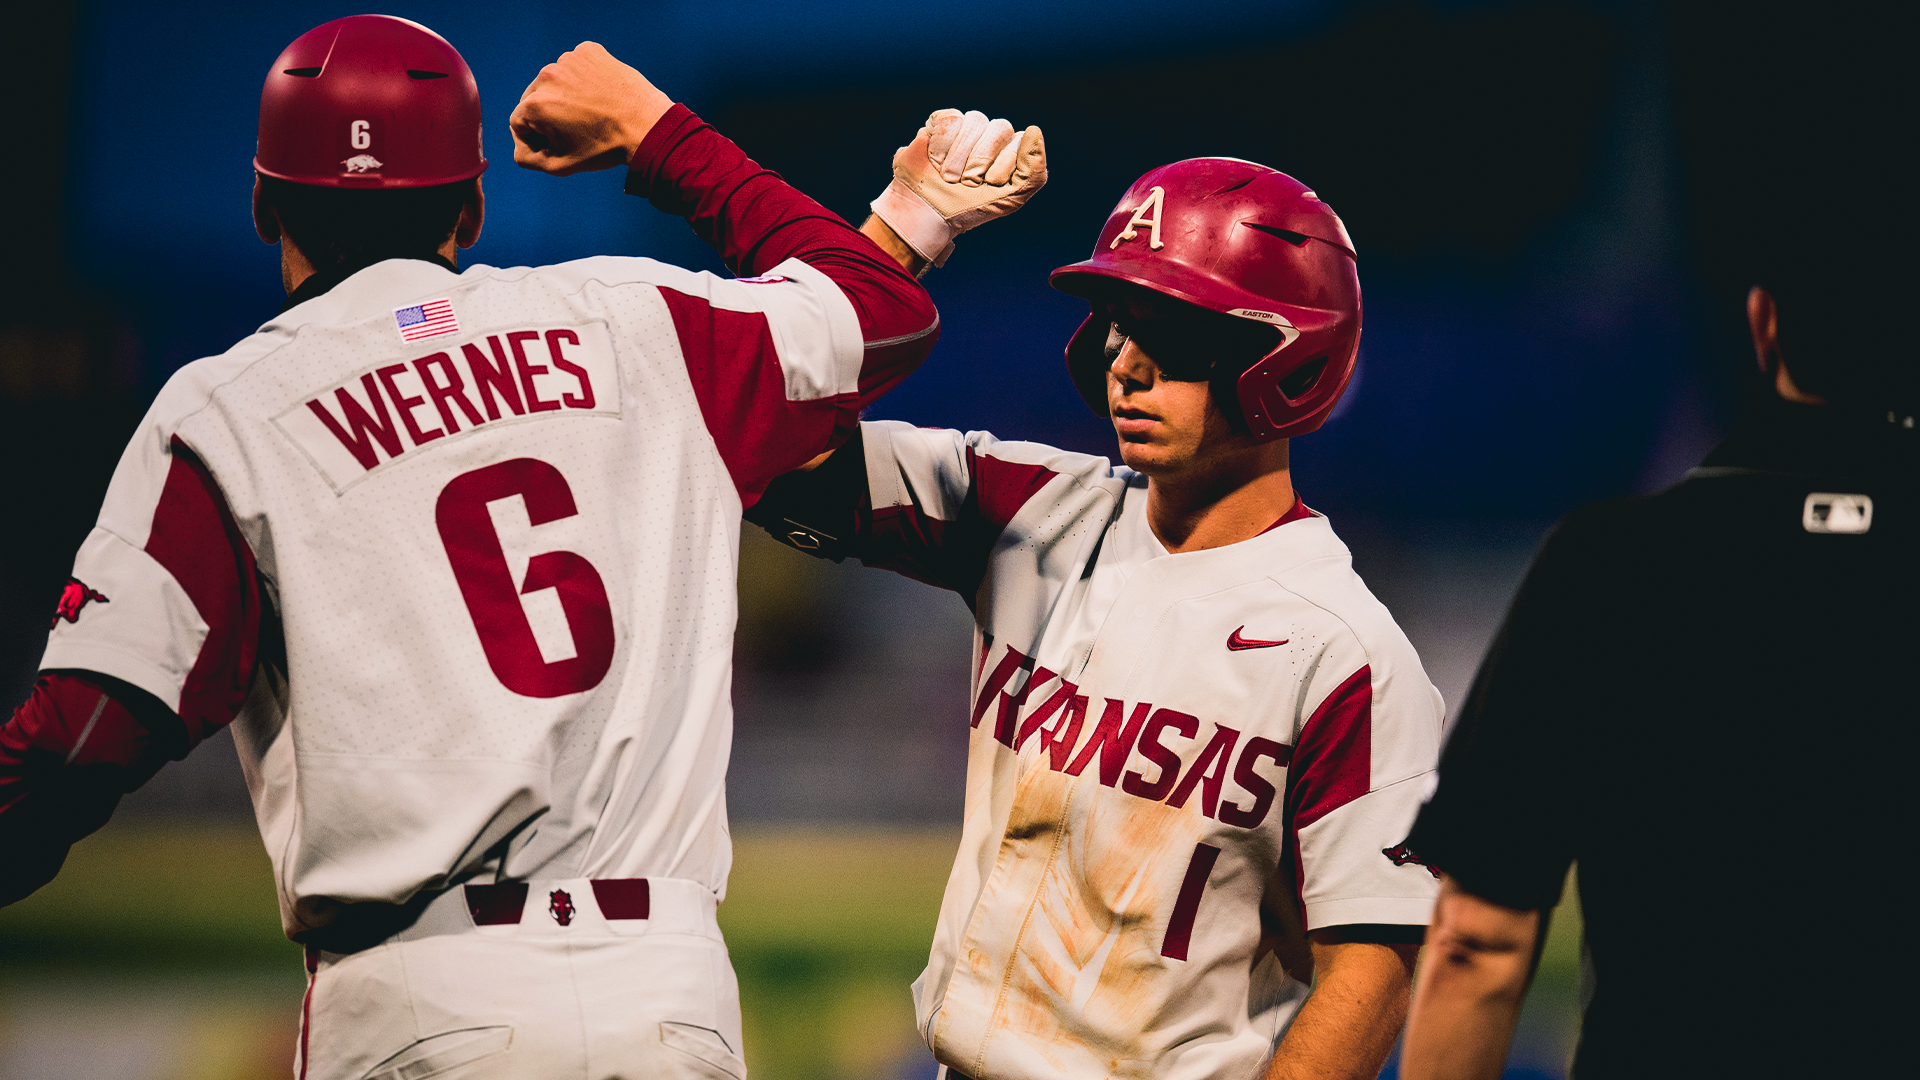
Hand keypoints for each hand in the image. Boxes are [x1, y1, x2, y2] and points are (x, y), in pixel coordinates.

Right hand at [510, 42, 673, 175]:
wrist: (647, 126)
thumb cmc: (605, 148)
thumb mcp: (561, 165)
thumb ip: (528, 158)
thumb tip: (520, 145)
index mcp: (534, 105)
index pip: (519, 123)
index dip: (535, 138)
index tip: (557, 144)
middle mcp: (546, 77)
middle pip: (535, 98)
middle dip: (549, 115)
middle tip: (577, 129)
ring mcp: (568, 60)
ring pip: (556, 81)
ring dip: (566, 94)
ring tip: (591, 111)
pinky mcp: (588, 51)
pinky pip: (577, 66)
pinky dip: (584, 78)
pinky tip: (600, 94)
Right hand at [870, 109, 1046, 265]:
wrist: (930, 212)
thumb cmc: (971, 207)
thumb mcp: (1011, 199)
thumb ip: (1034, 172)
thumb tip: (1034, 131)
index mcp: (1013, 151)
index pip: (1020, 142)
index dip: (1003, 165)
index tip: (989, 184)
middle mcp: (993, 134)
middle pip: (1000, 128)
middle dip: (981, 161)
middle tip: (966, 182)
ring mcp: (968, 126)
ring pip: (976, 121)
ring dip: (960, 156)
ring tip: (949, 176)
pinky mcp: (942, 122)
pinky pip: (951, 120)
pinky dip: (942, 144)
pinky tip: (936, 160)